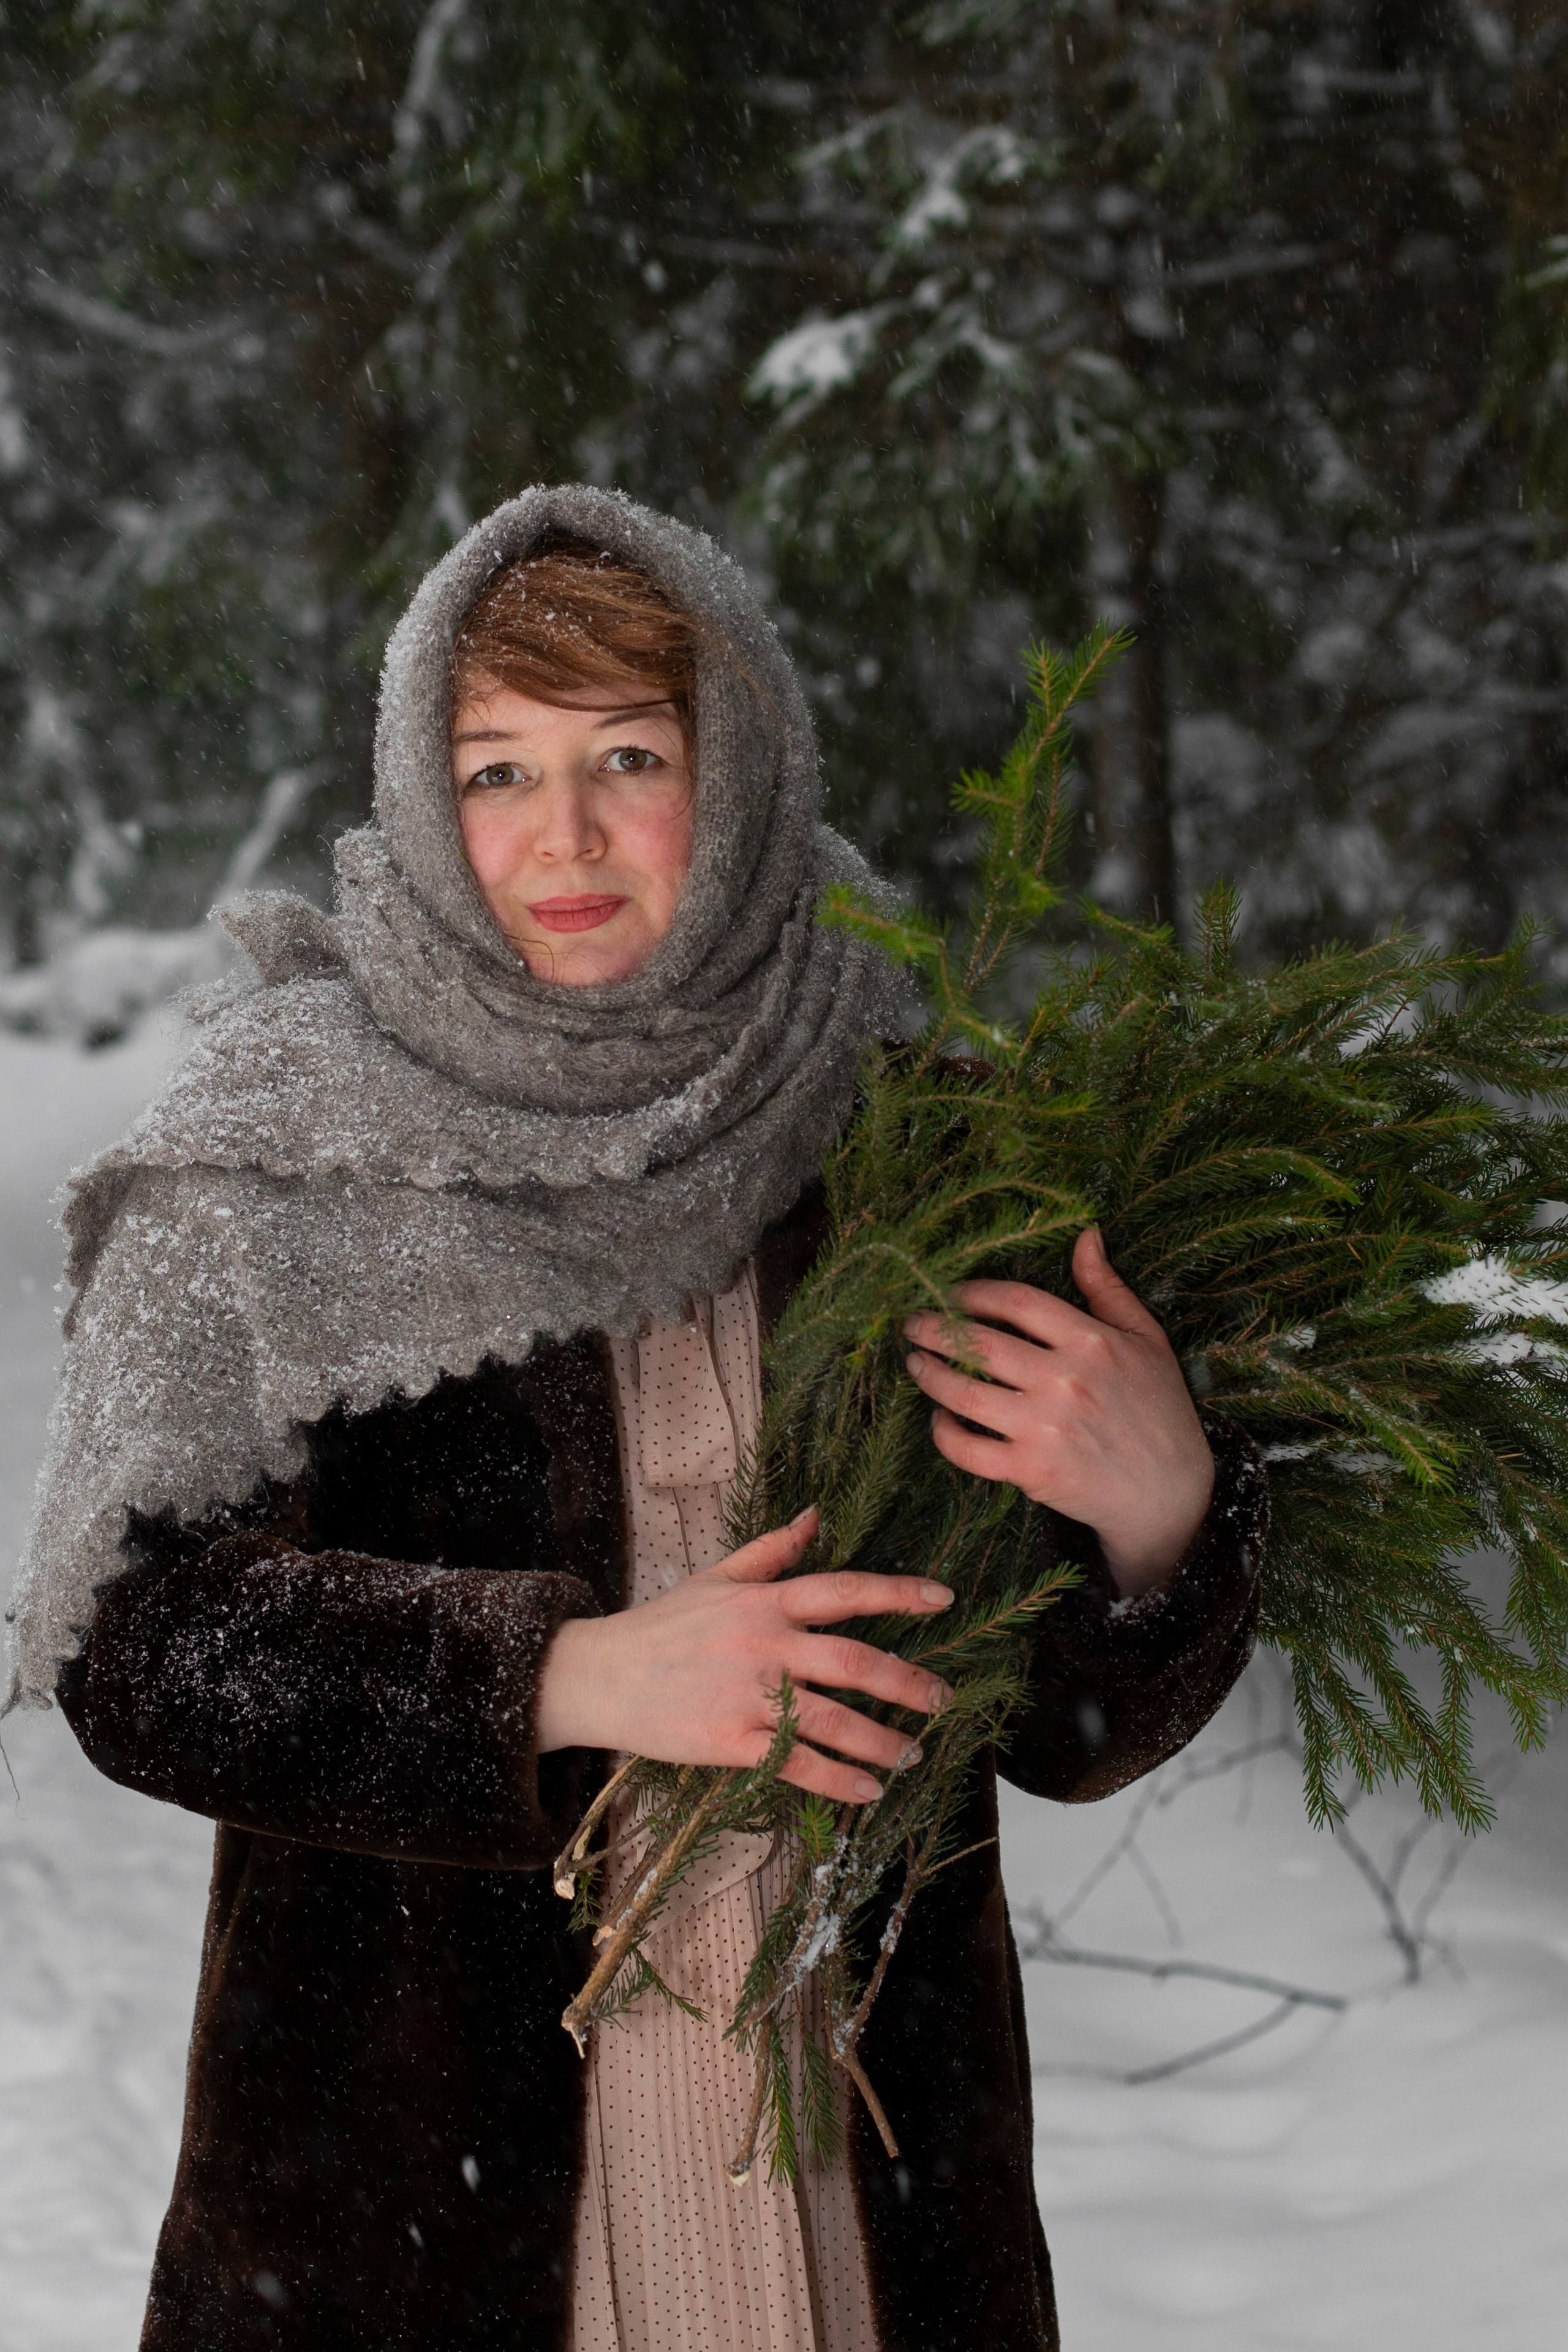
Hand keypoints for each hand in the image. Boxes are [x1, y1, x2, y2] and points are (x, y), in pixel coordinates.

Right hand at [535, 1508, 954, 1804]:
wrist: (600, 1675)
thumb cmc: (661, 1625)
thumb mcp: (715, 1576)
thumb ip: (772, 1549)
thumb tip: (817, 1513)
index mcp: (765, 1601)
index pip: (845, 1590)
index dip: (899, 1594)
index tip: (944, 1599)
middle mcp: (765, 1645)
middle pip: (856, 1662)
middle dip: (909, 1683)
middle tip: (943, 1699)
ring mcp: (750, 1696)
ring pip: (836, 1721)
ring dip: (884, 1741)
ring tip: (912, 1755)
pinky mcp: (732, 1742)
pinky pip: (799, 1764)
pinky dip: (839, 1780)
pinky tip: (868, 1791)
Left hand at [902, 1228, 1213, 1596]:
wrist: (1172, 1492)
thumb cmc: (1159, 1409)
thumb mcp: (1147, 1339)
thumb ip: (1108, 1288)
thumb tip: (1086, 1235)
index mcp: (1092, 1342)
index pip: (1017, 1302)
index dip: (975, 1293)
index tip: (951, 1293)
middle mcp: (1066, 1382)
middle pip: (980, 1345)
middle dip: (934, 1330)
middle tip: (913, 1325)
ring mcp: (1045, 1429)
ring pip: (964, 1396)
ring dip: (930, 1376)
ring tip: (915, 1364)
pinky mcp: (1033, 1471)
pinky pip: (969, 1450)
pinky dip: (944, 1434)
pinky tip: (940, 1419)